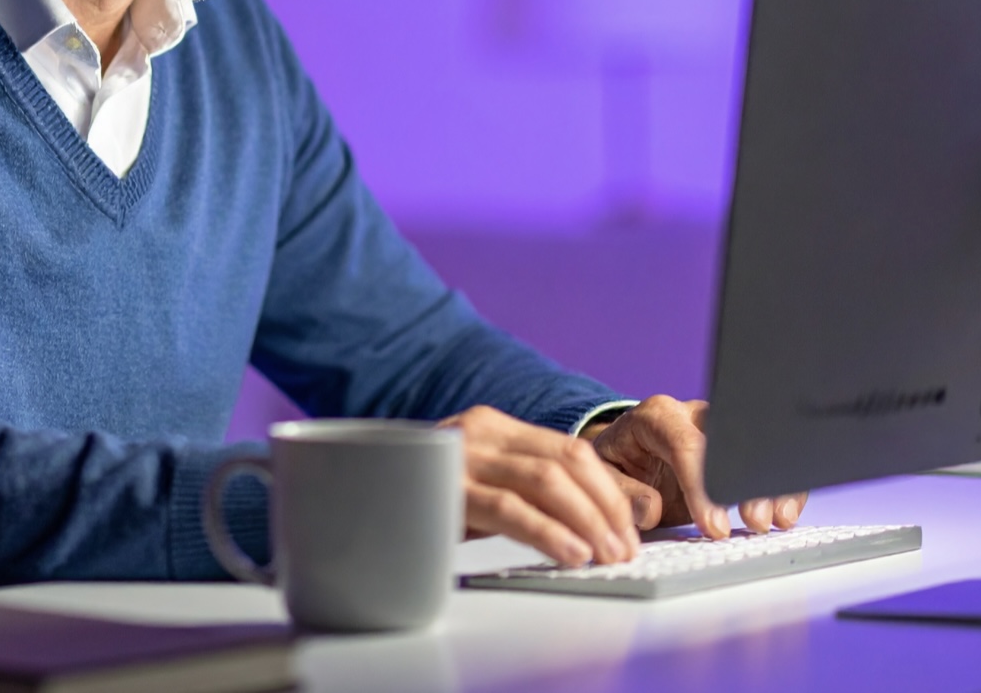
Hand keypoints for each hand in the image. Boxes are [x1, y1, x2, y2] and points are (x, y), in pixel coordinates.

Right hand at [439, 404, 641, 566]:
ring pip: (547, 482)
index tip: (628, 531)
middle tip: (624, 549)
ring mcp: (460, 455)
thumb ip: (527, 489)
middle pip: (567, 462)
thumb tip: (601, 521)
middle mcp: (479, 431)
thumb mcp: (478, 482)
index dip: (609, 491)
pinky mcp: (445, 487)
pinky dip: (550, 532)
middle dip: (606, 509)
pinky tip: (571, 553)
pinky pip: (510, 509)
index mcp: (492, 425)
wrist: (353, 490)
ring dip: (588, 522)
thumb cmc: (421, 498)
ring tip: (606, 555)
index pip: (571, 449)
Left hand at [583, 394, 808, 538]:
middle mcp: (691, 415)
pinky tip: (783, 514)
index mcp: (656, 416)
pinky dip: (778, 487)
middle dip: (744, 482)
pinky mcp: (738, 448)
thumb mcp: (603, 476)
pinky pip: (765, 462)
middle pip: (727, 440)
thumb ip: (623, 492)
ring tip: (775, 521)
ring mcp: (719, 429)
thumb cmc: (615, 464)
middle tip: (755, 521)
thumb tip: (650, 508)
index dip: (701, 486)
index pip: (683, 444)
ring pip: (754, 446)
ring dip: (768, 485)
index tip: (713, 526)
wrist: (625, 453)